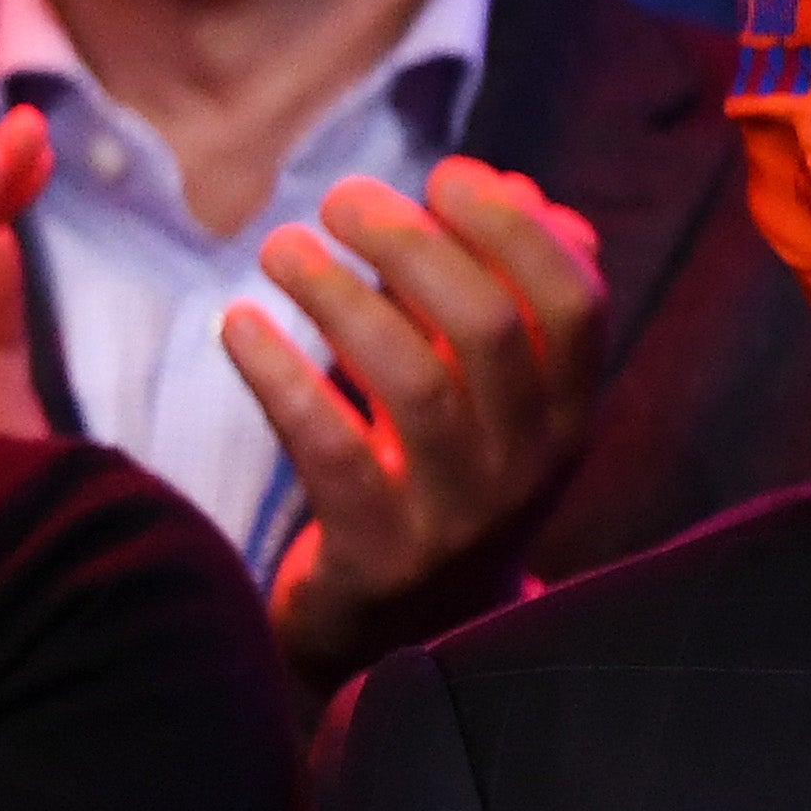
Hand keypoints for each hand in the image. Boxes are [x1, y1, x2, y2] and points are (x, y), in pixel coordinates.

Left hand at [232, 158, 602, 685]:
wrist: (403, 638)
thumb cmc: (440, 480)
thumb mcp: (493, 394)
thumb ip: (500, 290)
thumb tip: (509, 183)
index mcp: (570, 413)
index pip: (573, 302)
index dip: (513, 227)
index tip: (444, 173)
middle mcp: (530, 464)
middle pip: (485, 326)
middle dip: (411, 244)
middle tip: (339, 197)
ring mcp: (458, 515)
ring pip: (410, 381)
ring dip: (337, 296)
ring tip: (279, 246)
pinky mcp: (378, 555)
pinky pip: (329, 449)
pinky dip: (279, 374)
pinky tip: (236, 323)